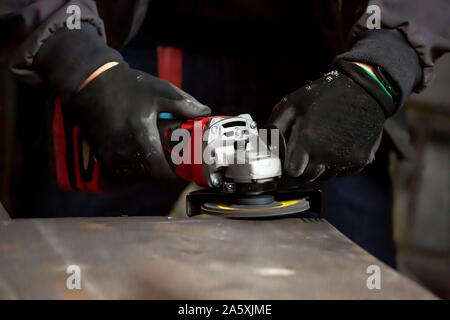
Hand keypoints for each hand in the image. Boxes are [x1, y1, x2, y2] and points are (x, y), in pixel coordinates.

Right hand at [67, 63, 210, 181]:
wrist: (90, 82)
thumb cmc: (127, 86)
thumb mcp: (160, 91)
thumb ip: (185, 104)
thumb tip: (205, 112)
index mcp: (140, 138)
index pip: (160, 174)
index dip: (174, 177)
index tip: (183, 171)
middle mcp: (123, 152)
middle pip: (150, 178)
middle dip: (163, 173)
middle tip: (174, 163)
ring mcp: (109, 157)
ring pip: (134, 178)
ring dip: (147, 173)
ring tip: (157, 158)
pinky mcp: (100, 157)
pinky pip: (121, 173)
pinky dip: (132, 170)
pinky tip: (140, 156)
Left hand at [268, 60, 393, 181]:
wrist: (365, 88)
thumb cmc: (325, 94)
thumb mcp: (292, 102)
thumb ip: (274, 125)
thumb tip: (264, 145)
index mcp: (307, 139)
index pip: (291, 171)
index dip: (289, 165)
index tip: (290, 158)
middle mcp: (327, 153)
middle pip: (308, 177)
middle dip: (303, 167)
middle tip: (306, 150)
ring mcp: (346, 158)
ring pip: (325, 176)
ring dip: (321, 166)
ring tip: (324, 142)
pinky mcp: (361, 159)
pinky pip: (343, 172)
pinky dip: (338, 163)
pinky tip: (338, 144)